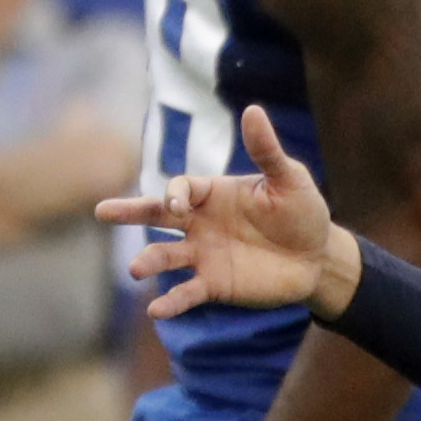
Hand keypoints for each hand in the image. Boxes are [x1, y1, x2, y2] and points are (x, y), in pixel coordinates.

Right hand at [101, 102, 349, 318]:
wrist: (318, 258)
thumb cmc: (302, 212)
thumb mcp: (289, 179)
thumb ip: (267, 151)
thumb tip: (253, 110)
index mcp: (213, 194)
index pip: (181, 188)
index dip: (175, 195)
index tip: (178, 205)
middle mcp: (201, 223)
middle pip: (157, 215)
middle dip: (130, 212)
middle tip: (102, 211)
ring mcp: (204, 255)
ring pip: (166, 256)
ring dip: (149, 261)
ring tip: (134, 270)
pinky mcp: (214, 286)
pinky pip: (186, 293)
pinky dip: (171, 302)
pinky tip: (156, 310)